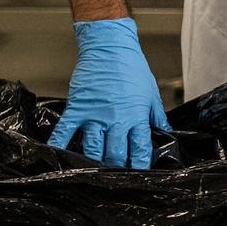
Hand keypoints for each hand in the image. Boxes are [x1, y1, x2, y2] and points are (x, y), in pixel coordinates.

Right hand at [49, 17, 167, 168]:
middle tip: (116, 178)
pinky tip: (58, 157)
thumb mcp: (151, 93)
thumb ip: (157, 116)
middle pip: (115, 154)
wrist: (110, 47)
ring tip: (95, 173)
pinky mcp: (77, 108)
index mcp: (136, 117)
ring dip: (94, 163)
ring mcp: (94, 115)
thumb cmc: (132, 68)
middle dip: (117, 168)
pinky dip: (60, 145)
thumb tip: (167, 132)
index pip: (140, 149)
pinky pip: (65, 131)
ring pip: (93, 148)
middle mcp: (115, 120)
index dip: (140, 165)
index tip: (140, 175)